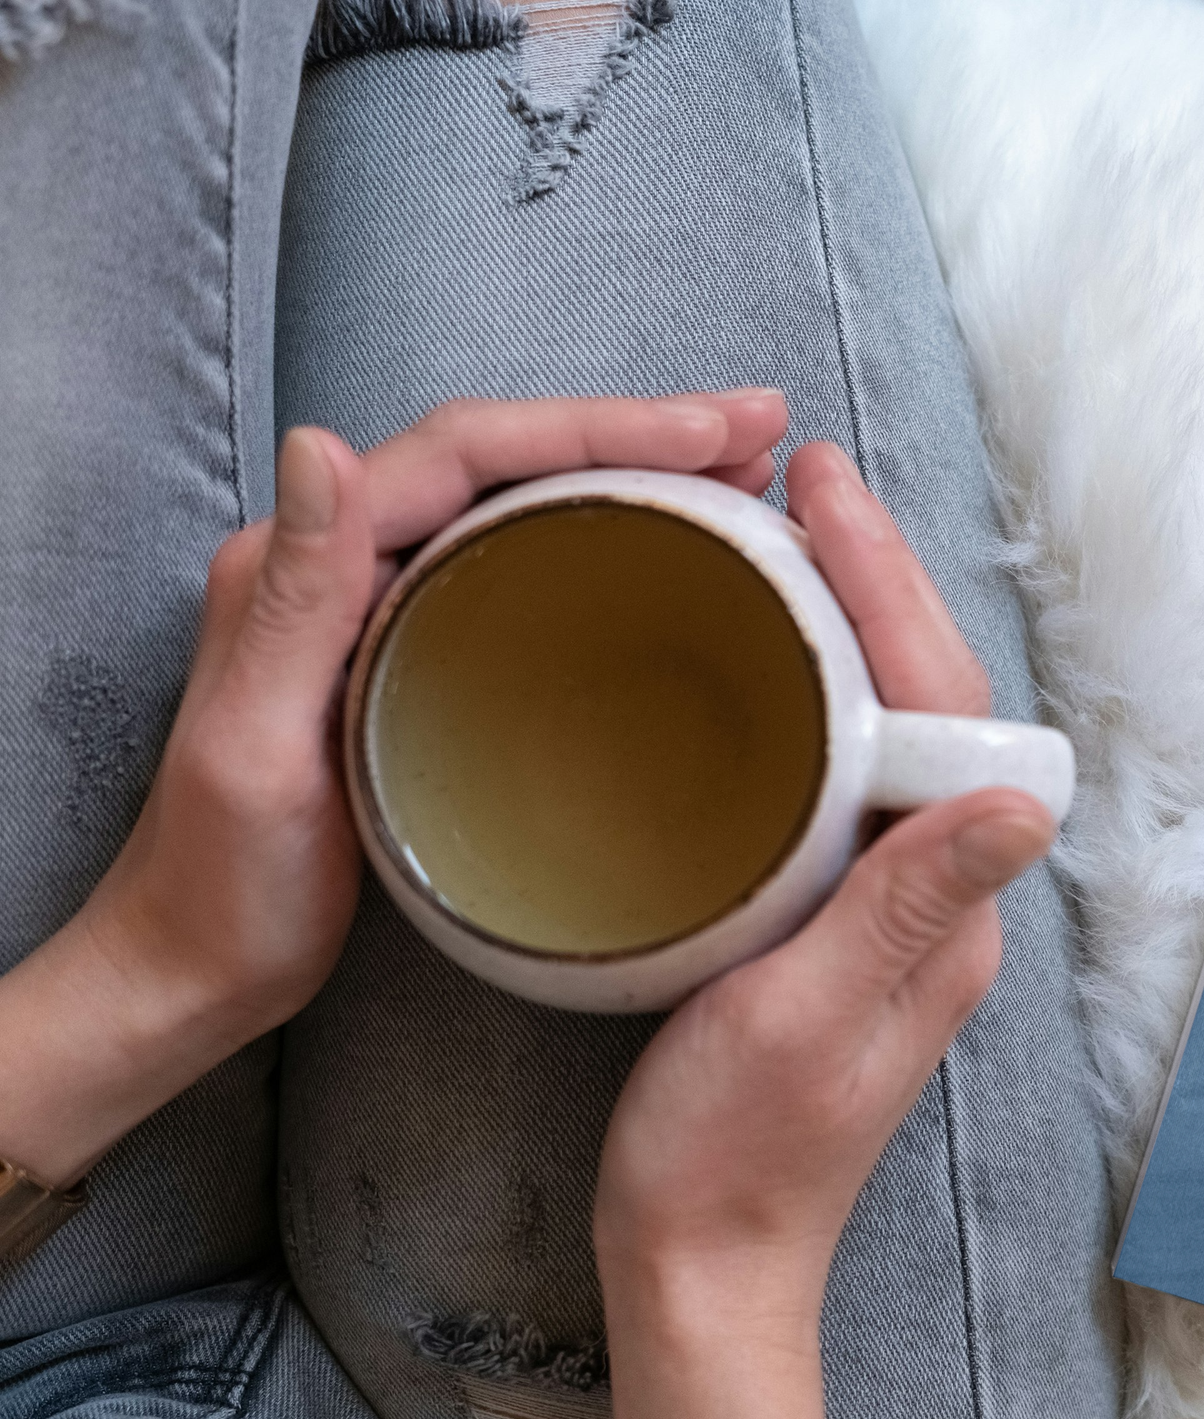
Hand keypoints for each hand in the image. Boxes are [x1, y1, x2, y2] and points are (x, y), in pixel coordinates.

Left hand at [0, 391, 791, 1189]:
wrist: (200, 967)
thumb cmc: (225, 884)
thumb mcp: (255, 744)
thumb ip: (296, 600)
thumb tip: (321, 445)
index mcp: (306, 559)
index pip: (469, 449)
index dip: (597, 425)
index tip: (709, 432)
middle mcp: (343, 558)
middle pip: (511, 458)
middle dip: (642, 432)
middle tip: (762, 431)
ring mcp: (384, 602)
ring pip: (527, 503)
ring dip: (638, 476)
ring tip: (747, 477)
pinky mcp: (421, 653)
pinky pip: (528, 567)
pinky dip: (613, 544)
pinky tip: (678, 562)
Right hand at [593, 440, 1056, 1308]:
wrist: (703, 1267)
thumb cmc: (731, 1157)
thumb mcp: (803, 1020)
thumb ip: (903, 908)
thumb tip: (1022, 798)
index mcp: (945, 912)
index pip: (947, 708)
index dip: (892, 589)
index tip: (826, 494)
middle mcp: (939, 900)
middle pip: (930, 701)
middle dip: (876, 581)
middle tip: (799, 479)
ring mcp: (892, 911)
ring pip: (890, 728)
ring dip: (849, 624)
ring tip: (782, 534)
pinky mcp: (839, 927)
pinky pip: (845, 775)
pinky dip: (812, 696)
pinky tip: (757, 666)